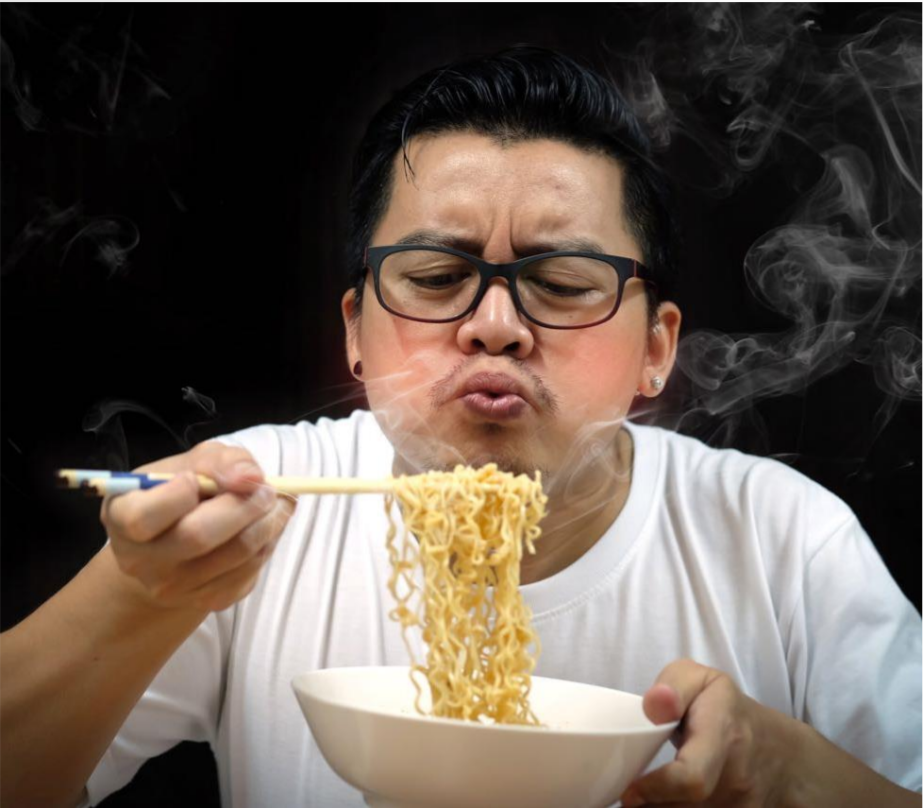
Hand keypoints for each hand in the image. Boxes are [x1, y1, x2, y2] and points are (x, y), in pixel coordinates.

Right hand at [100, 440, 295, 612]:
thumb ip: (220, 461)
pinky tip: (265, 527)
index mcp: (123, 517)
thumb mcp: (193, 462)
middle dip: (243, 506)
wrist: (177, 542)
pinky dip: (268, 543)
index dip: (179, 493)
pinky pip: (249, 572)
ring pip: (235, 554)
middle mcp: (141, 560)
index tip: (198, 478)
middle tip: (265, 489)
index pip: (144, 516)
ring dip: (267, 523)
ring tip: (273, 503)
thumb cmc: (181, 492)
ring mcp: (173, 587)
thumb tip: (250, 477)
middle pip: (198, 537)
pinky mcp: (207, 601)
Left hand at [620, 659, 797, 806]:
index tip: (629, 791)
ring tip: (644, 792)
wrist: (777, 751)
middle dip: (649, 803)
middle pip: (683, 807)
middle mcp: (735, 779)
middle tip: (626, 790)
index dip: (656, 788)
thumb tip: (653, 705)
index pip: (691, 777)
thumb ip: (674, 684)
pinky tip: (661, 801)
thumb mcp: (702, 679)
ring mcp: (741, 807)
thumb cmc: (727, 711)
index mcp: (723, 735)